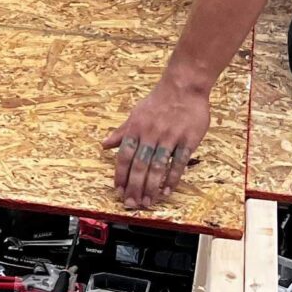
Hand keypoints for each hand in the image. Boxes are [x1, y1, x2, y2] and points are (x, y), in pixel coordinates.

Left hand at [105, 75, 210, 208]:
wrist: (184, 87)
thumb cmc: (158, 101)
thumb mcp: (135, 114)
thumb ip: (121, 132)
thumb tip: (104, 145)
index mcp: (136, 128)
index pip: (125, 156)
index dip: (121, 175)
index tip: (119, 191)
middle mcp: (151, 134)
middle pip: (140, 165)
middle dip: (134, 187)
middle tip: (132, 204)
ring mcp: (170, 137)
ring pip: (158, 166)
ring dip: (151, 187)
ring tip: (147, 202)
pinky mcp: (188, 140)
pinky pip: (179, 163)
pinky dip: (172, 179)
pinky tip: (166, 191)